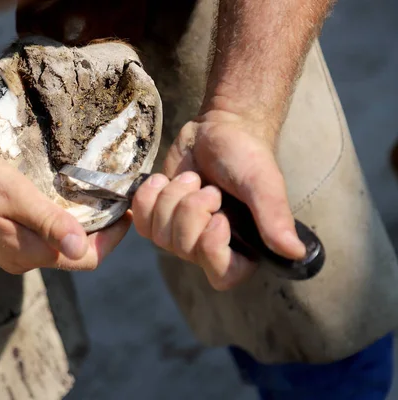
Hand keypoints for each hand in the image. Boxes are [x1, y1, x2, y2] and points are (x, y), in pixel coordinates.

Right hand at [0, 150, 130, 273]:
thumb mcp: (16, 196)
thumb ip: (50, 222)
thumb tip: (82, 247)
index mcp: (30, 252)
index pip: (86, 258)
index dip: (112, 238)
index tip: (126, 211)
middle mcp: (24, 260)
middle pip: (75, 255)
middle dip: (100, 231)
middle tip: (114, 200)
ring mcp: (13, 254)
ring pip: (59, 247)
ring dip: (81, 227)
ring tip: (94, 198)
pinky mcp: (5, 243)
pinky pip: (43, 240)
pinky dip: (61, 225)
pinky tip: (63, 202)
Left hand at [133, 109, 304, 289]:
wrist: (218, 129)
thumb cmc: (247, 155)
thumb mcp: (263, 183)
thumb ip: (275, 217)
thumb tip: (296, 254)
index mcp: (242, 247)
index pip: (221, 276)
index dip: (212, 247)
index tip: (219, 215)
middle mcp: (209, 247)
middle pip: (183, 249)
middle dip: (191, 209)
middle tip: (208, 187)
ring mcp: (180, 234)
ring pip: (159, 236)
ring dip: (172, 198)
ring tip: (192, 179)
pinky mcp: (158, 217)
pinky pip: (141, 222)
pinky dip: (149, 196)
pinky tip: (163, 180)